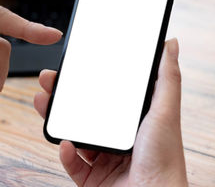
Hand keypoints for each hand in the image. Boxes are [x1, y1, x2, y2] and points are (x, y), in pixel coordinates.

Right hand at [33, 38, 186, 186]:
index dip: (91, 78)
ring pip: (75, 135)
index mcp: (137, 121)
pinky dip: (65, 154)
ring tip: (43, 101)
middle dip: (65, 95)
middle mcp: (122, 138)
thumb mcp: (166, 109)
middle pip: (87, 112)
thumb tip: (170, 42)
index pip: (110, 94)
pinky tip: (66, 143)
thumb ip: (167, 76)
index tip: (74, 63)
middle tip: (48, 80)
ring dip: (58, 118)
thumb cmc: (166, 157)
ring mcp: (107, 160)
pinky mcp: (94, 180)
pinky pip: (73, 165)